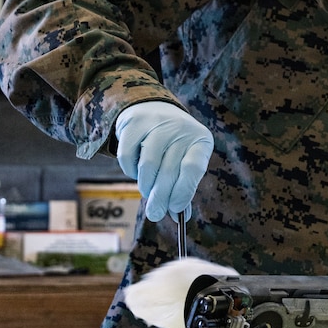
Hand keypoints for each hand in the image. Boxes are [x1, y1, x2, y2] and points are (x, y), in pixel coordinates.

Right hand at [115, 101, 212, 221]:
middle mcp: (180, 128)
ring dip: (146, 186)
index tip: (175, 210)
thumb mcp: (186, 160)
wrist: (154, 109)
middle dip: (161, 198)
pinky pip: (127, 157)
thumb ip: (183, 187)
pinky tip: (137, 171)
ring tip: (147, 192)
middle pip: (168, 171)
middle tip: (155, 214)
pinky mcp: (134, 123)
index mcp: (200, 140)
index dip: (184, 192)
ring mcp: (157, 123)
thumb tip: (180, 218)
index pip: (193, 168)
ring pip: (148, 166)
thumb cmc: (173, 145)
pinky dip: (130, 171)